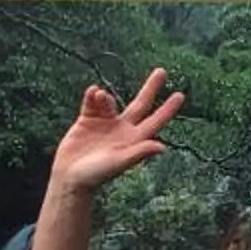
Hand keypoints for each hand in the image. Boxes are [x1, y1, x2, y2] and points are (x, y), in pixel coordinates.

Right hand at [50, 67, 185, 194]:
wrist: (69, 178)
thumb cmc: (95, 175)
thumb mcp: (118, 163)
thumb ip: (138, 153)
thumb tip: (162, 147)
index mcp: (133, 139)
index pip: (154, 121)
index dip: (167, 109)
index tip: (180, 94)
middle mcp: (121, 129)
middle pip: (140, 104)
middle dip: (150, 88)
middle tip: (161, 71)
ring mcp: (104, 123)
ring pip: (111, 101)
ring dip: (106, 97)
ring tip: (99, 97)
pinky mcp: (86, 121)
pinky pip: (91, 102)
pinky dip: (92, 96)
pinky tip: (92, 92)